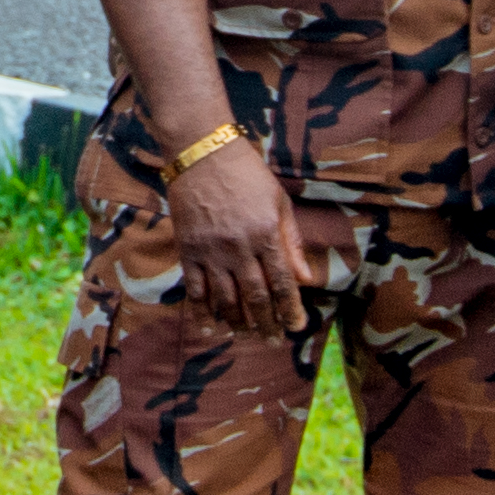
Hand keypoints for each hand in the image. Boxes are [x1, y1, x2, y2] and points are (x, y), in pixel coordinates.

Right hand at [153, 127, 329, 330]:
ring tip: (246, 336)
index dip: (290, 309)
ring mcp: (211, 250)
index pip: (282, 282)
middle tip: (273, 341)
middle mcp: (239, 247)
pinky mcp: (188, 250)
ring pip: (226, 298)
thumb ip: (291, 242)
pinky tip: (210, 327)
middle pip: (255, 296)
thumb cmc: (247, 174)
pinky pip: (196, 288)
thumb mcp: (279, 202)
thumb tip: (306, 279)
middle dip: (267, 323)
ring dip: (237, 322)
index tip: (296, 327)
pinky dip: (203, 311)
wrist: (203, 153)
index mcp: (265, 234)